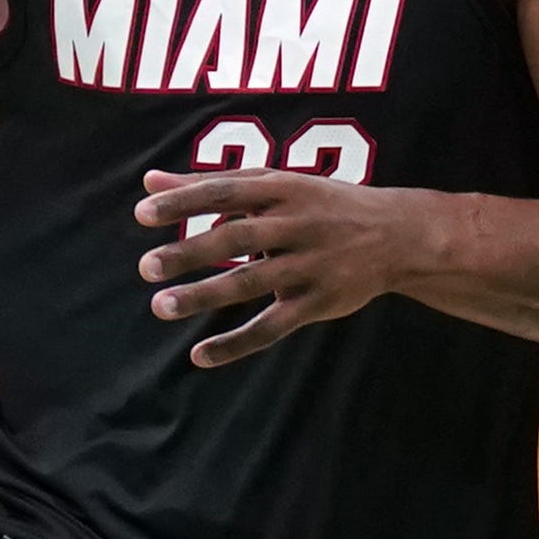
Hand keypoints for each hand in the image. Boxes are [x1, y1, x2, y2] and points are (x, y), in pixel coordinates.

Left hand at [133, 168, 410, 366]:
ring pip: (251, 283)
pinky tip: (200, 355)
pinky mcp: (319, 302)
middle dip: (190, 252)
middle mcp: (294, 224)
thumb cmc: (318, 204)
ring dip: (205, 296)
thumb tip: (149, 182)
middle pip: (236, 237)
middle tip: (146, 267)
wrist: (397, 234)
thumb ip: (208, 184)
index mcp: (280, 189)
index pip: (225, 191)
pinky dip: (237, 343)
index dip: (184, 202)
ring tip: (161, 306)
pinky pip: (273, 327)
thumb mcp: (271, 184)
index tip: (142, 213)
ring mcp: (308, 265)